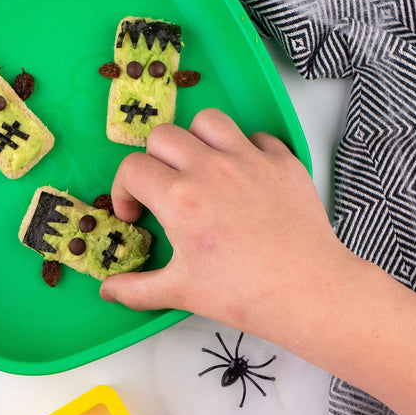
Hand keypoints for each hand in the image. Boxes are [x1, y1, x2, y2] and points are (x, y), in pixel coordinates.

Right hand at [100, 108, 352, 342]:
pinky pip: (255, 136)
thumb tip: (107, 290)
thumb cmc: (242, 293)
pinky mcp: (283, 161)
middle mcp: (211, 168)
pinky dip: (243, 149)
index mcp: (180, 197)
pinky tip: (244, 178)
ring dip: (195, 140)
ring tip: (200, 168)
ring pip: (208, 120)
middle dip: (152, 161)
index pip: (132, 168)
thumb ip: (135, 289)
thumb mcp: (180, 292)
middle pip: (163, 135)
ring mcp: (250, 159)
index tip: (136, 215)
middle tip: (163, 191)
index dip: (123, 190)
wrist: (308, 292)